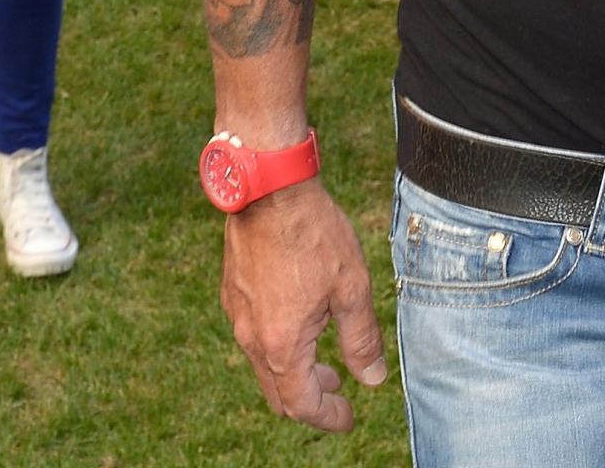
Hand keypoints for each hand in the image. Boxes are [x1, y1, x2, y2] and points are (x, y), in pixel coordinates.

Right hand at [221, 178, 386, 433]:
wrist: (270, 187)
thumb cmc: (314, 234)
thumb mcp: (352, 288)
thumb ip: (361, 340)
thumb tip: (372, 379)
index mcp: (282, 344)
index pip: (302, 404)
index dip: (328, 418)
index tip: (349, 417)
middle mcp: (251, 337)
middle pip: (278, 392)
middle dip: (310, 399)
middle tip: (338, 391)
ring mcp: (237, 314)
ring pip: (264, 364)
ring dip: (294, 370)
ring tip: (324, 358)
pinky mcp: (232, 292)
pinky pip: (253, 335)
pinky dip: (278, 345)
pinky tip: (300, 321)